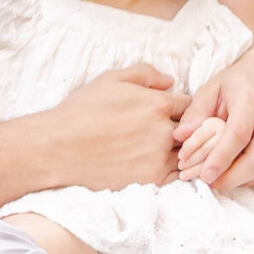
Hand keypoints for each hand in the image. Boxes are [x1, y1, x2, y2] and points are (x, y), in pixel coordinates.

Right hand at [41, 64, 188, 191]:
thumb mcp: (111, 79)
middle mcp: (163, 131)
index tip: (172, 111)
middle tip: (171, 131)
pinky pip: (177, 175)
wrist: (59, 147)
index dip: (181, 107)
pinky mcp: (151, 180)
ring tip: (163, 148)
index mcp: (157, 104)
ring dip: (181, 150)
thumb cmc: (83, 110)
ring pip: (187, 154)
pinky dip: (174, 169)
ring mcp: (159, 158)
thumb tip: (170, 81)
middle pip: (193, 130)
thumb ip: (146, 74)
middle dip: (186, 129)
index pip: (189, 104)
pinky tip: (159, 163)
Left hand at [175, 44, 253, 189]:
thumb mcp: (211, 88)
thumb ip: (195, 112)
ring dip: (240, 178)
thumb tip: (180, 136)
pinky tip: (233, 173)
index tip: (205, 175)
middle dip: (233, 177)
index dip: (222, 157)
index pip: (239, 134)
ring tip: (218, 180)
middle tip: (210, 183)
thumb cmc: (236, 82)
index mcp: (252, 98)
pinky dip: (250, 174)